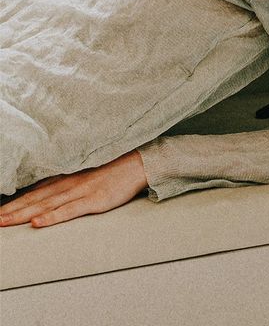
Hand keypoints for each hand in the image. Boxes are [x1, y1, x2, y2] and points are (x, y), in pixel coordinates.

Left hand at [0, 151, 147, 227]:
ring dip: (22, 214)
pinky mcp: (93, 200)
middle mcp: (68, 183)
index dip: (14, 202)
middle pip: (34, 199)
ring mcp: (80, 191)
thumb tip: (45, 194)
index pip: (33, 192)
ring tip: (4, 222)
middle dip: (11, 210)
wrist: (137, 163)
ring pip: (45, 205)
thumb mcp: (84, 174)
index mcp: (65, 178)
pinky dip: (51, 217)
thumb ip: (65, 183)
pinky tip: (37, 223)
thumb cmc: (111, 170)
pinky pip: (69, 211)